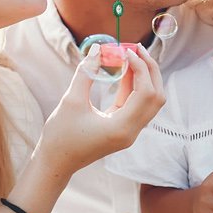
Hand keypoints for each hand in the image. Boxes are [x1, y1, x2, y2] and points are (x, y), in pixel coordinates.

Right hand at [38, 45, 165, 173]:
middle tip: (135, 48)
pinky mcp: (123, 129)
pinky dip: (133, 86)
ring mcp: (129, 132)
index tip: (126, 50)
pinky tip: (123, 70)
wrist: (56, 163)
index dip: (140, 67)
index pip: (146, 93)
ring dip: (143, 77)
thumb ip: (86, 73)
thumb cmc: (60, 136)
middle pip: (156, 97)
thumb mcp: (71, 101)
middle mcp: (131, 132)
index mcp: (122, 128)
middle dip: (149, 69)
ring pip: (149, 101)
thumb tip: (97, 49)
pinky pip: (136, 104)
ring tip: (129, 56)